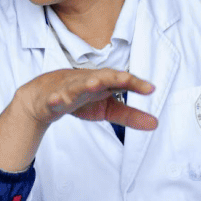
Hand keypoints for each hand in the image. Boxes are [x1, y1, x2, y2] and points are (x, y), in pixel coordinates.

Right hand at [27, 68, 156, 129]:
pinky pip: (54, 98)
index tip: (151, 89)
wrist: (45, 97)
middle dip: (113, 77)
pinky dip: (56, 98)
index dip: (136, 84)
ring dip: (85, 83)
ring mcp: (69, 89)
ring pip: (78, 85)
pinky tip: (58, 100)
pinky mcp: (53, 98)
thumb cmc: (81, 97)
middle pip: (102, 77)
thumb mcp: (108, 108)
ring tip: (94, 84)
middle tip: (126, 78)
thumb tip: (155, 123)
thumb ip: (130, 115)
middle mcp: (88, 81)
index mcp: (103, 82)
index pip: (122, 81)